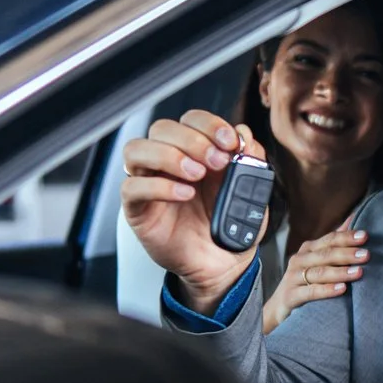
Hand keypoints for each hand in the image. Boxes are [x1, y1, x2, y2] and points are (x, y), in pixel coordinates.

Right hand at [120, 108, 265, 312]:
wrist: (223, 263)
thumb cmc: (231, 225)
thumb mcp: (251, 192)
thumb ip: (251, 160)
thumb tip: (244, 132)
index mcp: (195, 151)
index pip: (190, 119)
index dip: (208, 124)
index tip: (230, 140)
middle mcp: (168, 161)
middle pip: (161, 128)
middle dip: (192, 139)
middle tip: (216, 161)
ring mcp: (149, 182)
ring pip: (137, 149)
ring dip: (169, 155)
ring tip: (196, 175)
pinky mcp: (137, 209)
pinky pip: (132, 187)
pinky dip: (158, 186)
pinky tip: (184, 194)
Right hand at [263, 228, 369, 333]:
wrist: (279, 308)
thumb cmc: (305, 282)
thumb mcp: (319, 261)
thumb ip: (335, 242)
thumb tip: (353, 218)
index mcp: (309, 250)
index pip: (330, 240)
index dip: (347, 237)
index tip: (365, 236)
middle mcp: (299, 260)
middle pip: (326, 254)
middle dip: (347, 254)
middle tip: (366, 255)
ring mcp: (293, 277)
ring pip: (319, 273)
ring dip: (340, 272)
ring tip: (359, 272)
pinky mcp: (290, 296)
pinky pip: (310, 292)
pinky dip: (326, 290)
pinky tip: (342, 289)